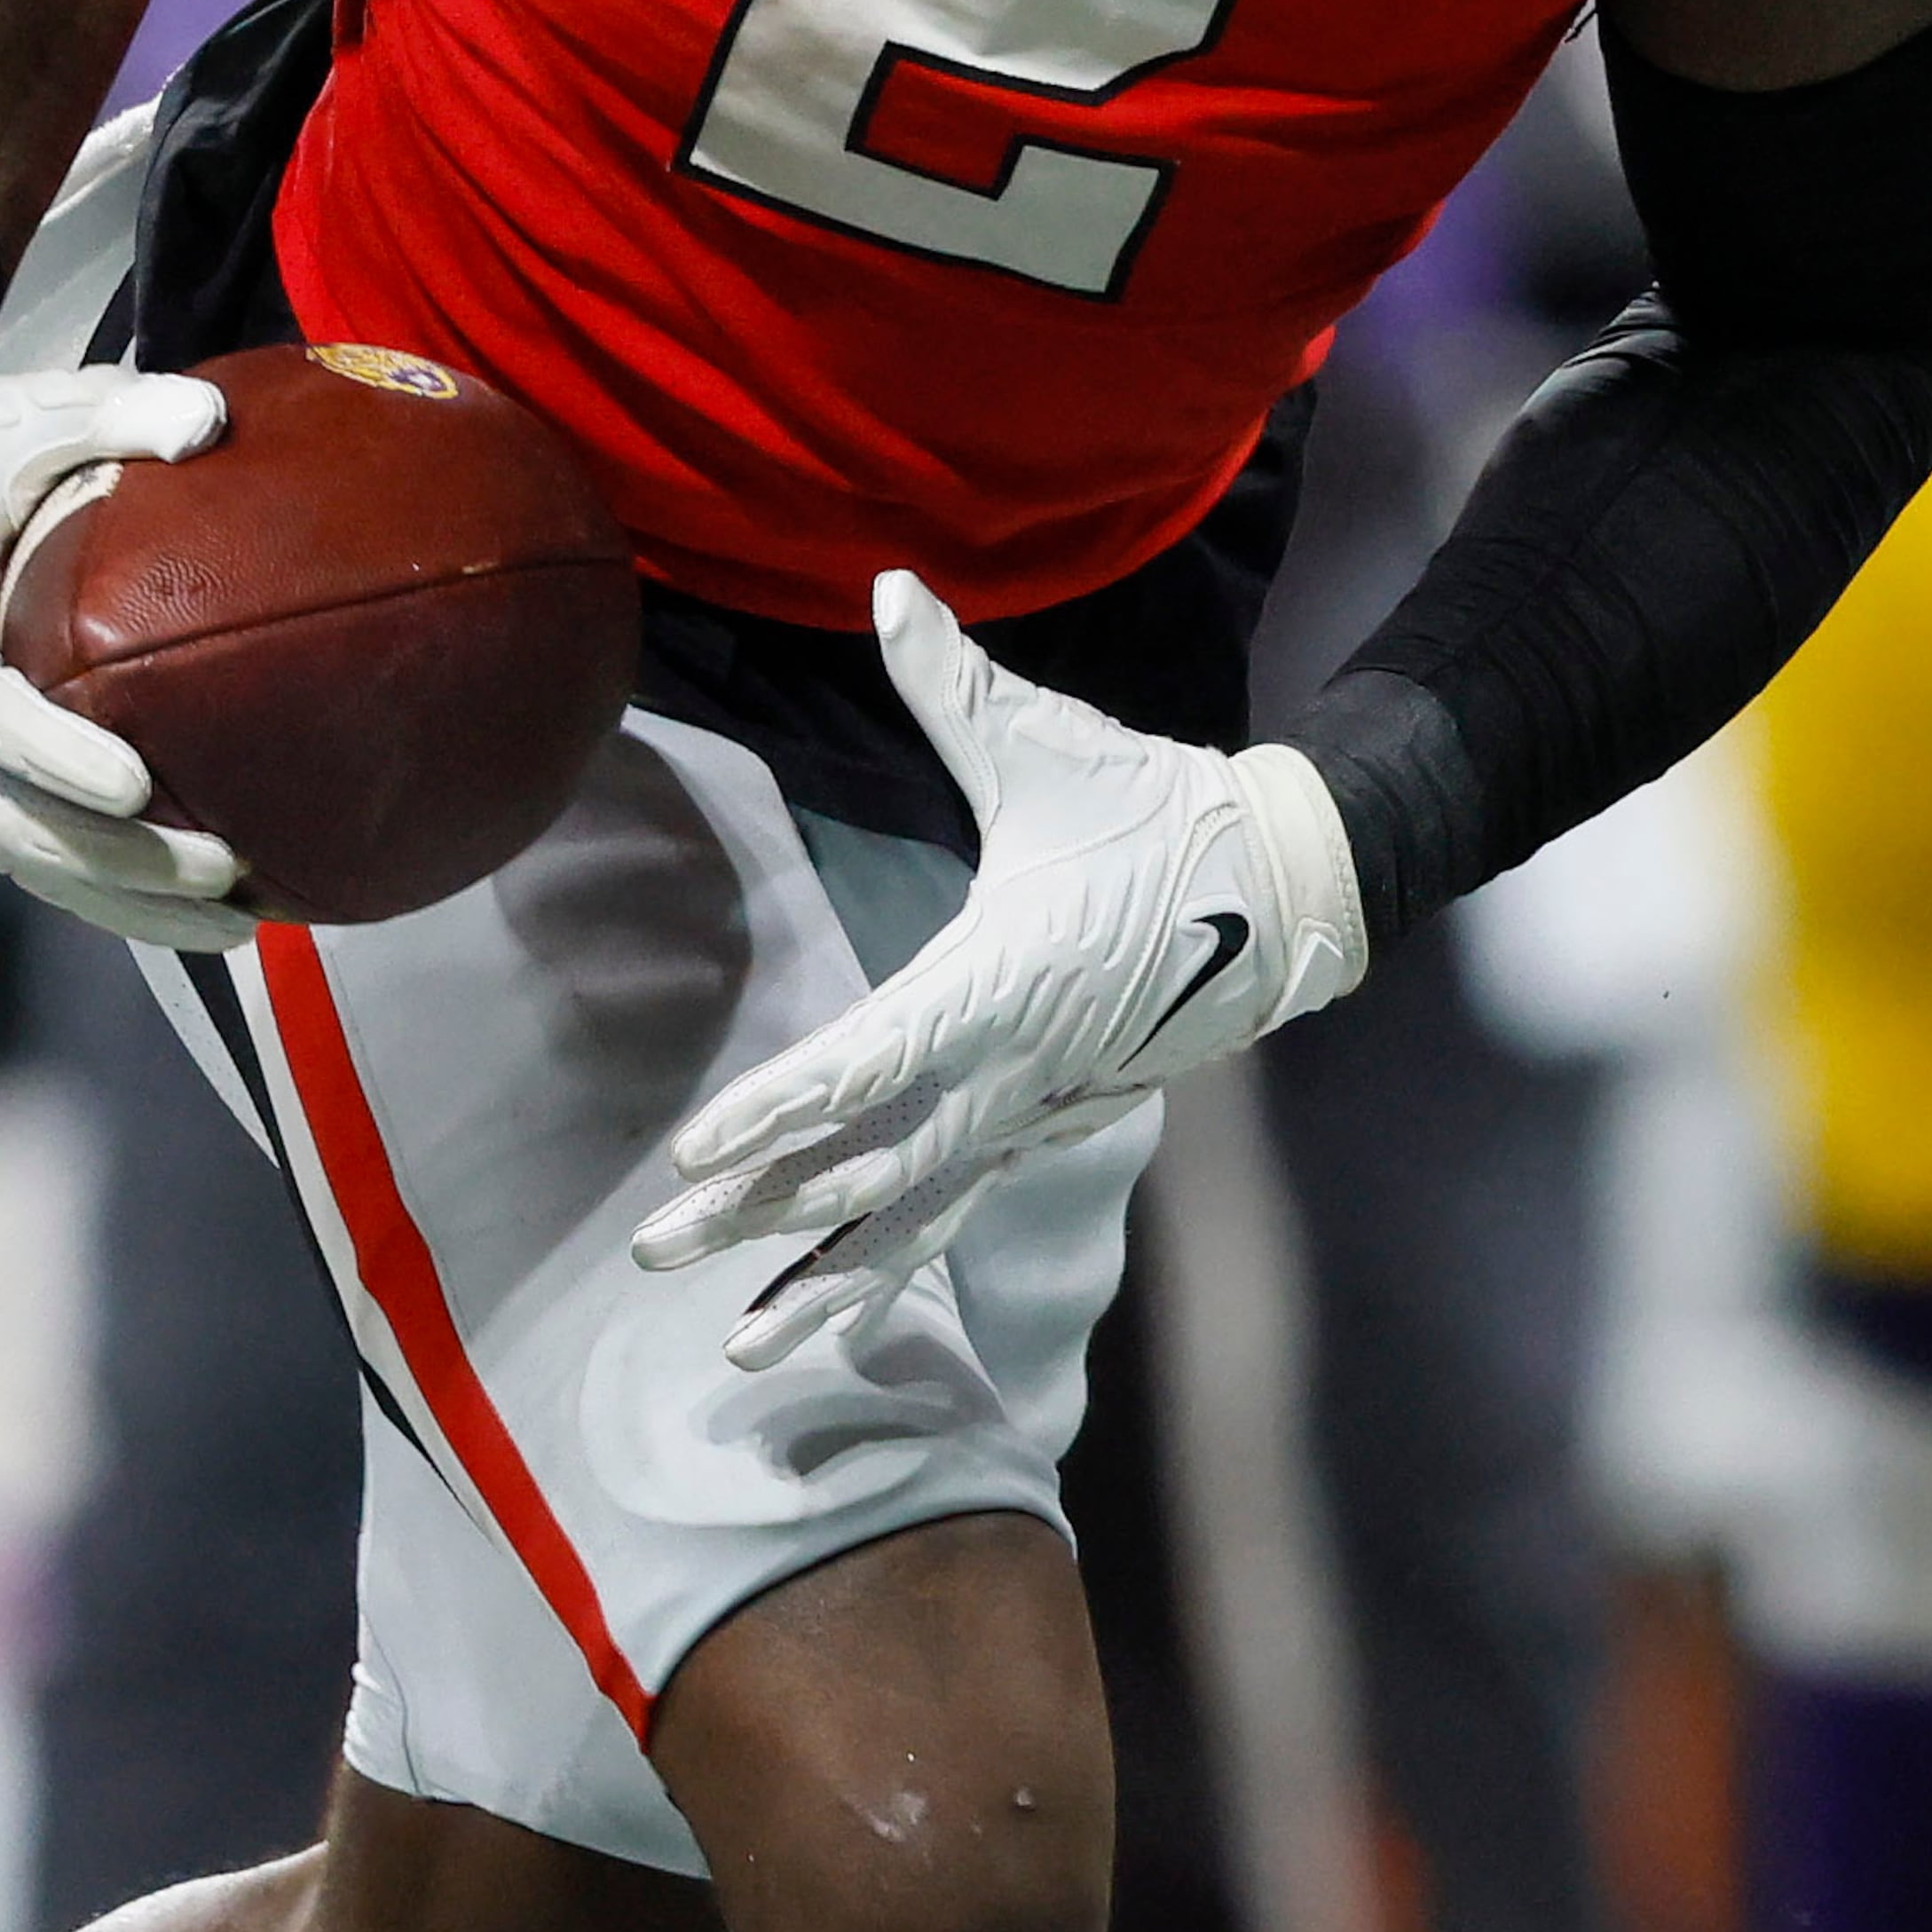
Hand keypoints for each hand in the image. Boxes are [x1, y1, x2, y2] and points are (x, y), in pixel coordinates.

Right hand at [0, 324, 240, 946]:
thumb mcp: (21, 412)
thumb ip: (114, 411)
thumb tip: (212, 422)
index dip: (49, 754)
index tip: (136, 785)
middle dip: (109, 860)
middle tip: (223, 870)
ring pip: (5, 850)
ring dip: (114, 897)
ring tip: (236, 920)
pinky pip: (9, 839)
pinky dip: (90, 879)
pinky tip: (186, 907)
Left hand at [633, 568, 1365, 1364]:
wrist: (1279, 890)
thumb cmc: (1155, 808)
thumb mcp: (1052, 743)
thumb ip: (954, 681)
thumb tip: (889, 586)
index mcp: (999, 980)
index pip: (869, 1059)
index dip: (780, 1107)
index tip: (697, 1150)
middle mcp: (1010, 1069)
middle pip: (866, 1163)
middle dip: (757, 1210)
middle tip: (652, 1248)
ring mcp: (1031, 1111)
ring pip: (908, 1216)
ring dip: (814, 1278)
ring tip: (733, 1345)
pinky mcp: (1044, 1124)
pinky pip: (952, 1214)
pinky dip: (886, 1271)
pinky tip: (828, 1316)